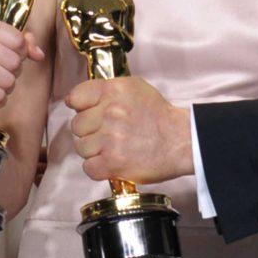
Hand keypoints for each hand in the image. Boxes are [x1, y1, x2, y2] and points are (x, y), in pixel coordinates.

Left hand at [67, 76, 193, 183]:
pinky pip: (88, 168)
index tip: (85, 113)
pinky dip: (98, 168)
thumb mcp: (135, 88)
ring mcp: (110, 138)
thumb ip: (106, 90)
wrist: (182, 141)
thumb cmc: (159, 116)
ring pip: (81, 147)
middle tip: (107, 134)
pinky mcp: (114, 162)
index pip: (75, 97)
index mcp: (113, 91)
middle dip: (89, 131)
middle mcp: (110, 112)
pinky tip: (111, 162)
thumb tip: (76, 99)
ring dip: (94, 151)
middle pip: (77, 125)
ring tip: (112, 148)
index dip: (79, 107)